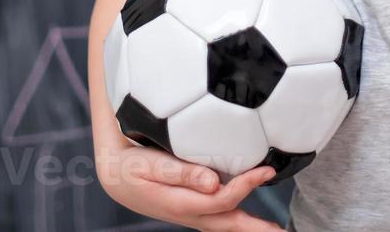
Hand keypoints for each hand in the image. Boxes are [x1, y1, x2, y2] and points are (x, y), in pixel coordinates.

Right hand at [96, 137, 281, 230]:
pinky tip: (245, 217)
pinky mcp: (190, 207)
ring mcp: (190, 213)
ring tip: (274, 231)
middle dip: (257, 229)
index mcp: (181, 203)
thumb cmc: (131, 166)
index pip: (223, 200)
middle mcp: (189, 213)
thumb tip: (213, 182)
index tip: (266, 170)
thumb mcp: (150, 165)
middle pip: (230, 223)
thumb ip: (181, 173)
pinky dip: (235, 218)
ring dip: (249, 228)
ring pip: (225, 224)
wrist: (115, 176)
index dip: (246, 185)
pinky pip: (218, 217)